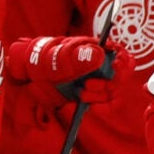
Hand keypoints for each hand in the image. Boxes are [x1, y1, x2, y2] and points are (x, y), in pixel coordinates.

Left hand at [6, 34, 121, 100]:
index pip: (121, 55)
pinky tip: (83, 102)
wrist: (30, 76)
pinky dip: (97, 104)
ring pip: (113, 91)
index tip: (115, 69)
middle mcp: (101, 65)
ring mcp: (97, 80)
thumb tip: (98, 55)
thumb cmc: (43, 59)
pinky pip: (104, 102)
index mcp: (96, 49)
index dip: (123, 63)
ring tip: (81, 94)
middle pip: (121, 76)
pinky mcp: (92, 94)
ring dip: (101, 95)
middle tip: (89, 86)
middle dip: (110, 84)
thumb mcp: (57, 57)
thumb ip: (77, 57)